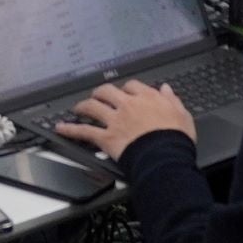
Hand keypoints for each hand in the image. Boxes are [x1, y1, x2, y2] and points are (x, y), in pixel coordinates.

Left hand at [55, 78, 193, 160]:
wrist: (165, 157)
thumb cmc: (176, 139)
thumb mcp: (182, 114)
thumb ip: (172, 100)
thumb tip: (167, 89)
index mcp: (147, 98)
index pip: (132, 86)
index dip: (126, 89)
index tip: (126, 92)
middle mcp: (128, 105)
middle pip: (107, 91)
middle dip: (100, 92)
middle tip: (98, 96)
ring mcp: (115, 121)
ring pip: (93, 107)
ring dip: (83, 105)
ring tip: (78, 107)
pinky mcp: (106, 138)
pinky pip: (84, 131)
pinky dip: (70, 129)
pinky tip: (61, 128)